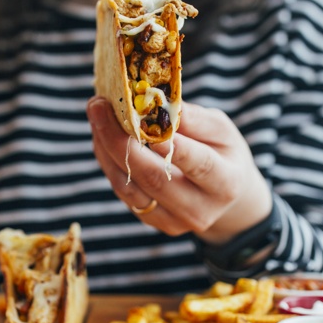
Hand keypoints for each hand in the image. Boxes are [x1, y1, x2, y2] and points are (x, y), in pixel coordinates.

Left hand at [86, 96, 272, 244]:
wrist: (224, 195)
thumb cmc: (222, 153)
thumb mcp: (220, 130)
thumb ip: (193, 119)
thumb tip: (157, 100)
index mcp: (225, 183)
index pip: (197, 164)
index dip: (171, 145)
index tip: (143, 118)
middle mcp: (199, 210)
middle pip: (154, 178)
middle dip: (120, 140)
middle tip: (99, 106)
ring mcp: (173, 221)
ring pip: (130, 187)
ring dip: (106, 149)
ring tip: (96, 114)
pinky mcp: (152, 221)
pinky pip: (123, 192)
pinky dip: (108, 162)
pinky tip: (101, 136)